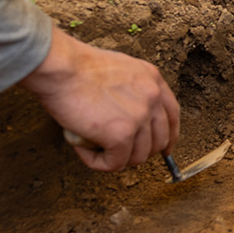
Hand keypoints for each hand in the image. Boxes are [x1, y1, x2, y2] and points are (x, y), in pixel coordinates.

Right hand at [19, 27, 179, 170]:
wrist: (61, 68)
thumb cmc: (77, 68)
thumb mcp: (119, 70)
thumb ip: (132, 91)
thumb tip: (130, 117)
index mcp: (153, 80)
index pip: (173, 116)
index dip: (168, 137)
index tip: (163, 150)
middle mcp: (152, 97)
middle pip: (159, 141)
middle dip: (139, 152)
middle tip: (115, 152)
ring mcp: (139, 117)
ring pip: (138, 157)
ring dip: (116, 158)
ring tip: (91, 144)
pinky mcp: (121, 136)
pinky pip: (115, 164)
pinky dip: (98, 162)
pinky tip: (84, 148)